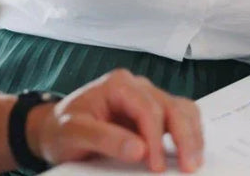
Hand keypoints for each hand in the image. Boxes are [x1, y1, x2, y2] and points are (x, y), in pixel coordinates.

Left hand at [27, 69, 203, 172]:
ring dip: (192, 135)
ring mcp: (147, 98)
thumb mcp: (74, 133)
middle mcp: (137, 87)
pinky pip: (181, 117)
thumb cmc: (62, 129)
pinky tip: (190, 152)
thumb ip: (104, 139)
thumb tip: (138, 149)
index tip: (155, 165)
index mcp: (117, 85)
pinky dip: (190, 134)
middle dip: (183, 137)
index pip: (147, 108)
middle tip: (188, 166)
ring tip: (194, 162)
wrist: (55, 130)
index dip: (155, 138)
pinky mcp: (154, 113)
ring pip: (182, 109)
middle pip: (171, 106)